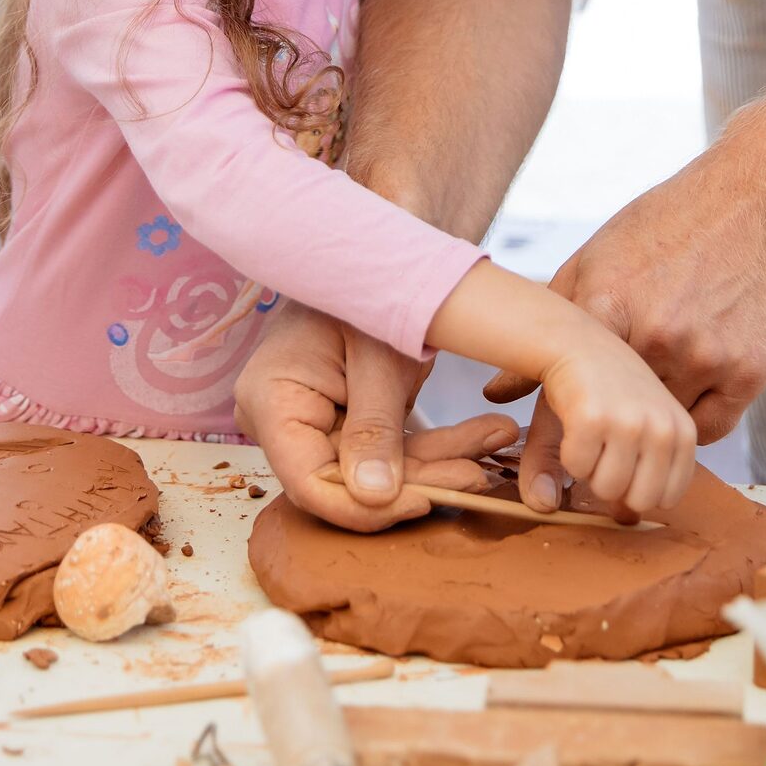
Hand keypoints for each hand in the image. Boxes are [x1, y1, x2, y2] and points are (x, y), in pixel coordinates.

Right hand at [234, 302, 518, 531]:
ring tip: (494, 443)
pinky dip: (437, 447)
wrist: (371, 258)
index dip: (363, 507)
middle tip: (478, 473)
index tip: (423, 500)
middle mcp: (285, 423)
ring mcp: (317, 427)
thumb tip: (376, 498)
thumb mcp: (375, 354)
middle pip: (349, 483)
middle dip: (420, 480)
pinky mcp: (349, 427)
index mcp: (271, 401)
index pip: (309, 482)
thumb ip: (375, 425)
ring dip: (440, 463)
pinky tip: (483, 438)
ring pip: (378, 474)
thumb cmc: (364, 287)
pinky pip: (392, 454)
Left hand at [490, 139, 765, 500]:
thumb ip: (544, 328)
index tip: (541, 493)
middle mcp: (654, 337)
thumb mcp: (591, 264)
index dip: (548, 456)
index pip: (562, 404)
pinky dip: (692, 427)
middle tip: (596, 474)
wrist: (749, 204)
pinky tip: (681, 404)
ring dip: (649, 442)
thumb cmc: (661, 228)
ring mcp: (705, 355)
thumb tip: (494, 389)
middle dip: (602, 462)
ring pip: (664, 437)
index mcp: (605, 308)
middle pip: (616, 433)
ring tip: (640, 431)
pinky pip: (710, 429)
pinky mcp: (749, 370)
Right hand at [537, 311, 697, 519]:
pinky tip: (572, 423)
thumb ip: (630, 477)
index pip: (668, 497)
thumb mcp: (628, 429)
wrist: (575, 340)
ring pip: (606, 488)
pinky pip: (577, 468)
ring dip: (588, 470)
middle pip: (638, 500)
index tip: (622, 458)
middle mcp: (664, 429)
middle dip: (611, 483)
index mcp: (683, 433)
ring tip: (589, 433)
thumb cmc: (606, 388)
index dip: (636, 486)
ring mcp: (630, 424)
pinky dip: (566, 455)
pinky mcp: (595, 419)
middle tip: (602, 448)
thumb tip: (625, 520)